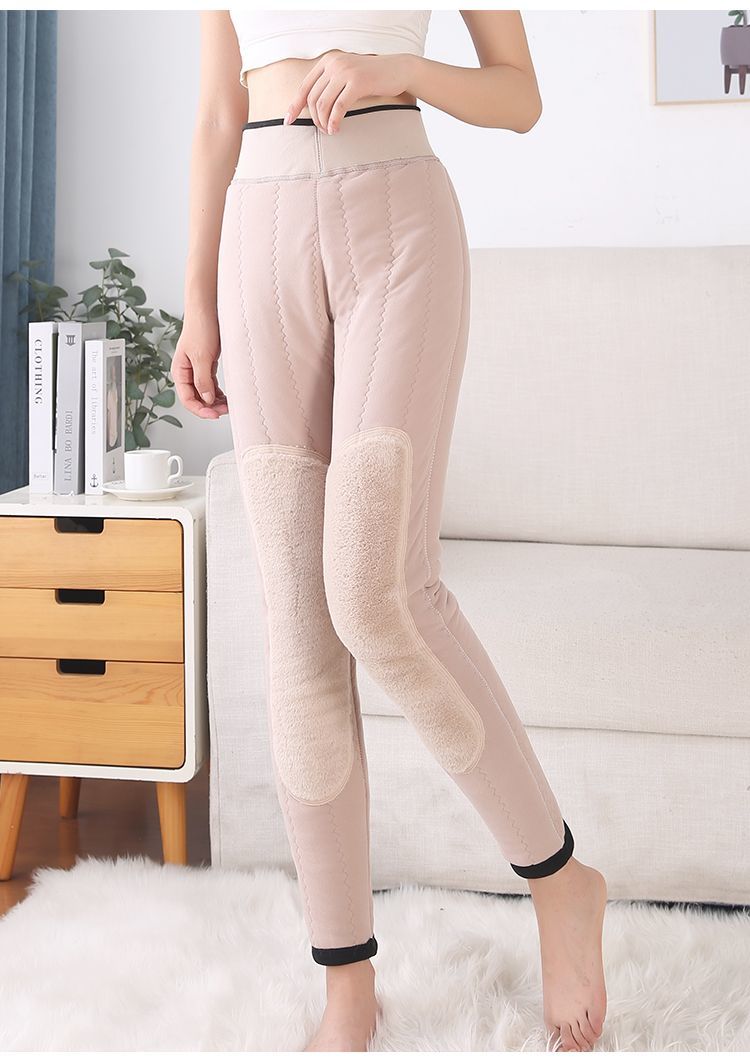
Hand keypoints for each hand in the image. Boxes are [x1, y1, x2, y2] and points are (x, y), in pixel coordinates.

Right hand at [171, 310, 228, 419]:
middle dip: (210, 407)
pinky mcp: (207, 366)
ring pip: (205, 394)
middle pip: (196, 399)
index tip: (215, 414)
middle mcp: (187, 374)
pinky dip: (219, 393)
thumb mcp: (201, 357)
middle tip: (225, 411)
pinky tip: (227, 397)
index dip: (200, 410)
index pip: (187, 399)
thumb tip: (207, 400)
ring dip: (215, 402)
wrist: (207, 310)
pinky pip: (212, 385)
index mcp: (179, 372)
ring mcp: (197, 370)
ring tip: (228, 406)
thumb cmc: (200, 328)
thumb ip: (203, 380)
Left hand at [284, 51, 414, 133]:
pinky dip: (334, 121)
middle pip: (312, 98)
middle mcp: (334, 63)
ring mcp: (345, 71)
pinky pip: (339, 107)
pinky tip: (336, 129)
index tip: (289, 121)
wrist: (398, 70)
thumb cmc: (372, 77)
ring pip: (323, 104)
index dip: (294, 106)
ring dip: (324, 122)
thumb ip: (331, 84)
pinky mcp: (357, 82)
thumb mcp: (347, 76)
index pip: (304, 86)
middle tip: (323, 131)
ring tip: (330, 131)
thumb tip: (313, 107)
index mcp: (327, 61)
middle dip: (314, 119)